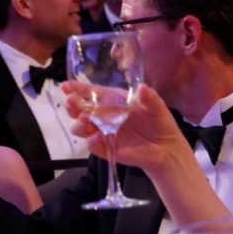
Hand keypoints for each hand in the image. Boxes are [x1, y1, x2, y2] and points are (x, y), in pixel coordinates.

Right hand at [63, 82, 188, 173]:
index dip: (77, 88)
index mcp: (111, 101)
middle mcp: (102, 116)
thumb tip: (142, 88)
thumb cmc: (159, 122)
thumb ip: (149, 97)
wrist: (166, 148)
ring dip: (78, 123)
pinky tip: (95, 137)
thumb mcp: (157, 106)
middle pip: (78, 109)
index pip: (90, 93)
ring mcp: (102, 132)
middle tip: (71, 101)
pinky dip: (90, 141)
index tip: (66, 85)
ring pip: (80, 128)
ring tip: (84, 120)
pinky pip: (91, 145)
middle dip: (71, 105)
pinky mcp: (105, 148)